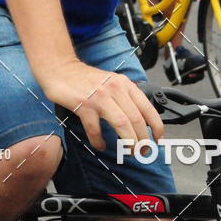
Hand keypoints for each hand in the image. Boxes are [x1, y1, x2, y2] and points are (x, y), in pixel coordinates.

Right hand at [41, 58, 162, 150]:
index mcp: (124, 84)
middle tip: (142, 152)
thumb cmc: (87, 79)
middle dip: (143, 140)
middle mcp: (115, 89)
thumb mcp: (112, 82)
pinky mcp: (84, 105)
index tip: (158, 139)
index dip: (156, 126)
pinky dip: (99, 142)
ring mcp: (100, 97)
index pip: (147, 107)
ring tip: (129, 152)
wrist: (61, 69)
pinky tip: (100, 145)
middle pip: (136, 119)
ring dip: (128, 143)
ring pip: (122, 124)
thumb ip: (124, 97)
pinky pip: (96, 130)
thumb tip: (139, 121)